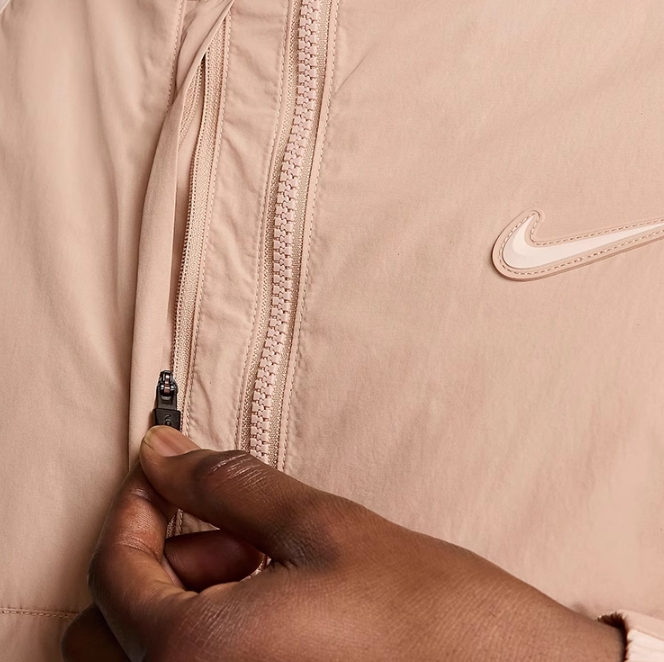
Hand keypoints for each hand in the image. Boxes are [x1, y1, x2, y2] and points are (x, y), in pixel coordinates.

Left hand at [62, 425, 624, 660]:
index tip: (168, 471)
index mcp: (195, 657)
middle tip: (233, 529)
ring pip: (142, 652)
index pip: (112, 570)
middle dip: (161, 557)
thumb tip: (163, 452)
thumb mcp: (319, 526)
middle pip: (111, 621)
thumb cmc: (424, 611)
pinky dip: (205, 628)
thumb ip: (226, 485)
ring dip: (180, 594)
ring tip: (261, 563)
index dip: (136, 505)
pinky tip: (271, 601)